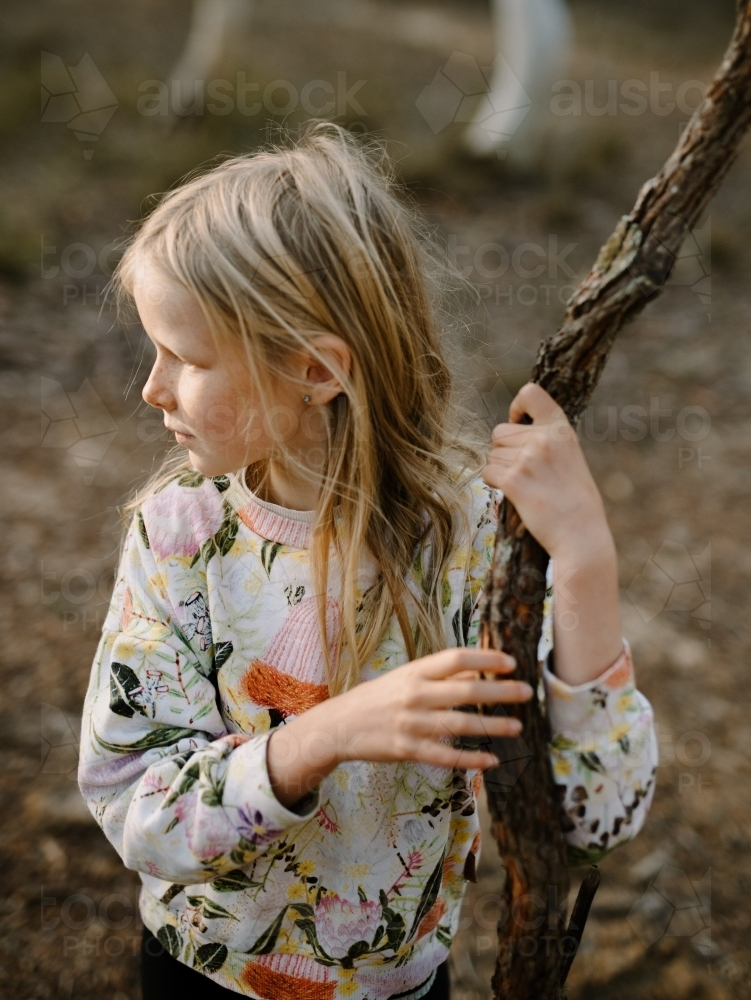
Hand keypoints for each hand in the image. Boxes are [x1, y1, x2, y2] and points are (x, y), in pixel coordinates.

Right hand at [267, 648, 532, 807]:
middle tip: (527, 692)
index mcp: (414, 672)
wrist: (339, 725)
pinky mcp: (407, 750)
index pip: (456, 658)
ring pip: (460, 724)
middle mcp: (414, 694)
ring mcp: (410, 723)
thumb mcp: (406, 679)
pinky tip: (491, 759)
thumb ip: (441, 677)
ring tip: (518, 727)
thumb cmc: (378, 698)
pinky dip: (470, 758)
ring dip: (492, 726)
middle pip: (465, 690)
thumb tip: (478, 671)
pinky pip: (445, 755)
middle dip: (500, 691)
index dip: (486, 659)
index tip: (512, 662)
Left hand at [483, 382, 622, 684]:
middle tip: (525, 474)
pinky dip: (494, 483)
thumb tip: (509, 430)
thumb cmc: (575, 503)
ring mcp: (529, 459)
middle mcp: (545, 440)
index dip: (517, 406)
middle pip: (500, 431)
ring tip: (525, 487)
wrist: (582, 538)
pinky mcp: (514, 481)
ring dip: (500, 469)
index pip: (531, 393)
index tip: (518, 423)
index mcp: (562, 431)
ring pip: (492, 454)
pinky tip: (512, 494)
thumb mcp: (570, 460)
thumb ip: (547, 442)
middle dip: (504, 450)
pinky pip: (487, 472)